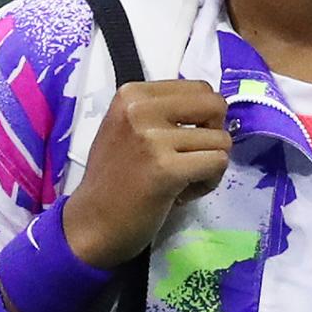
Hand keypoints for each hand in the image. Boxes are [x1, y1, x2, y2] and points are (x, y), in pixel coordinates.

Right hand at [63, 80, 230, 268]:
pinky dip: (209, 181)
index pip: (199, 88)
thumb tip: (215, 108)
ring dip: (209, 164)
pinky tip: (183, 193)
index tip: (182, 140)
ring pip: (221, 139)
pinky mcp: (167, 168)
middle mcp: (141, 108)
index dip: (203, 115)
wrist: (90, 224)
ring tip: (181, 180)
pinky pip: (218, 163)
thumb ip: (165, 111)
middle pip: (215, 105)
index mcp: (133, 94)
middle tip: (190, 157)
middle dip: (214, 133)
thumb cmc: (115, 178)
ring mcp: (153, 138)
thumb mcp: (130, 128)